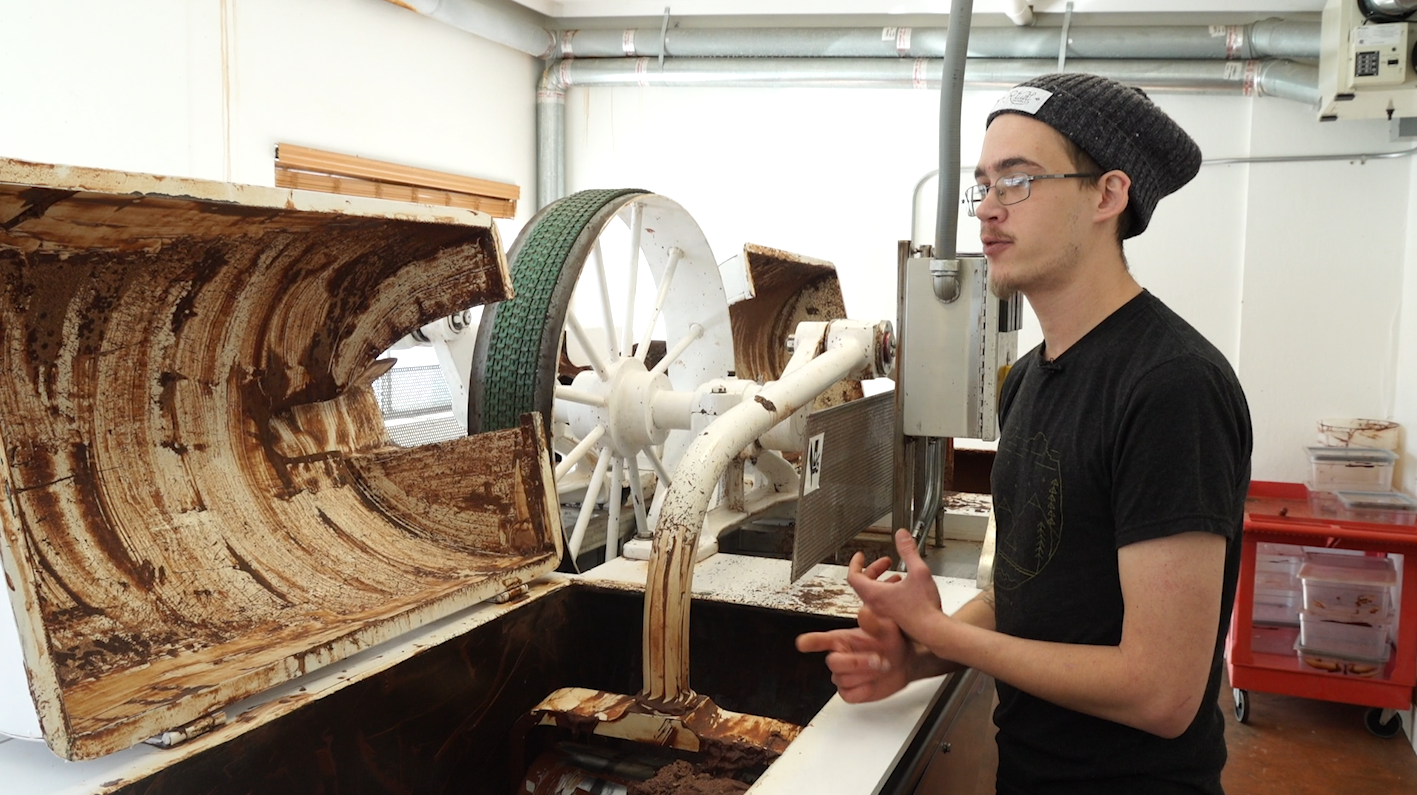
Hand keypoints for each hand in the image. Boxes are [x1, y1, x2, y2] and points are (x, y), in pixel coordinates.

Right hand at [795, 606, 913, 702]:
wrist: (905, 662)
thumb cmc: (891, 641)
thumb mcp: (887, 628)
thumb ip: (874, 622)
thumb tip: (864, 612)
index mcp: (841, 639)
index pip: (820, 640)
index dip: (810, 642)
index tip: (801, 643)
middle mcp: (839, 656)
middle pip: (833, 663)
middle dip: (857, 662)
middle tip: (879, 659)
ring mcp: (843, 676)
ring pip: (844, 680)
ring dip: (866, 675)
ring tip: (882, 667)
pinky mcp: (850, 692)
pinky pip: (849, 695)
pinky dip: (863, 691)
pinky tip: (873, 683)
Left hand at [846, 529, 942, 642]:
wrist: (933, 631)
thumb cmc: (924, 608)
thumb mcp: (918, 572)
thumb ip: (908, 552)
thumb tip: (902, 536)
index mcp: (875, 594)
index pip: (854, 576)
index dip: (856, 563)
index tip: (860, 556)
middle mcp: (875, 605)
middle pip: (864, 584)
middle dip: (874, 569)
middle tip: (885, 562)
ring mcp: (883, 614)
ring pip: (874, 594)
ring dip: (882, 581)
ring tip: (897, 574)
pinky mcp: (892, 619)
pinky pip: (883, 603)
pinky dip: (889, 591)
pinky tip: (905, 589)